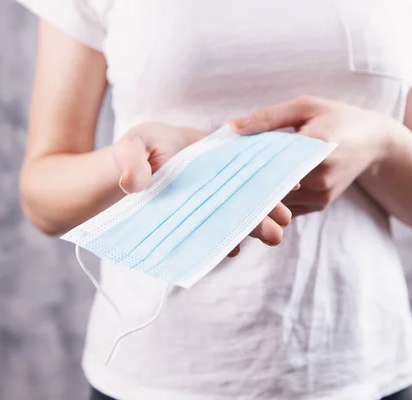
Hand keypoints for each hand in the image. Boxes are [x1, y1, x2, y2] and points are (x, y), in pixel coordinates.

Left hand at [111, 122, 291, 255]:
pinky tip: (232, 249)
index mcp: (209, 155)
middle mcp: (215, 181)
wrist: (123, 177)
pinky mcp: (195, 224)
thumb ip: (133, 160)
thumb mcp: (132, 144)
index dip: (266, 174)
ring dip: (252, 225)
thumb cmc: (135, 151)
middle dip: (266, 206)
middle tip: (285, 220)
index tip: (289, 183)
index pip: (244, 165)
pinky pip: (212, 234)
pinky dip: (222, 241)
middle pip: (245, 192)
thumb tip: (134, 185)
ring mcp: (207, 204)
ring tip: (273, 237)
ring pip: (234, 214)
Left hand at [228, 96, 390, 216]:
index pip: (271, 159)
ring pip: (276, 199)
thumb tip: (229, 126)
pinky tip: (257, 187)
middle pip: (270, 183)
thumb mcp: (305, 106)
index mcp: (317, 144)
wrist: (373, 142)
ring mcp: (321, 193)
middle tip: (221, 174)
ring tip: (236, 178)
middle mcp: (320, 174)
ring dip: (257, 191)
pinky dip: (271, 198)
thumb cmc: (337, 117)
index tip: (221, 161)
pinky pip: (287, 207)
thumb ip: (267, 118)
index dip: (245, 163)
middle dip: (246, 180)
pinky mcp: (320, 204)